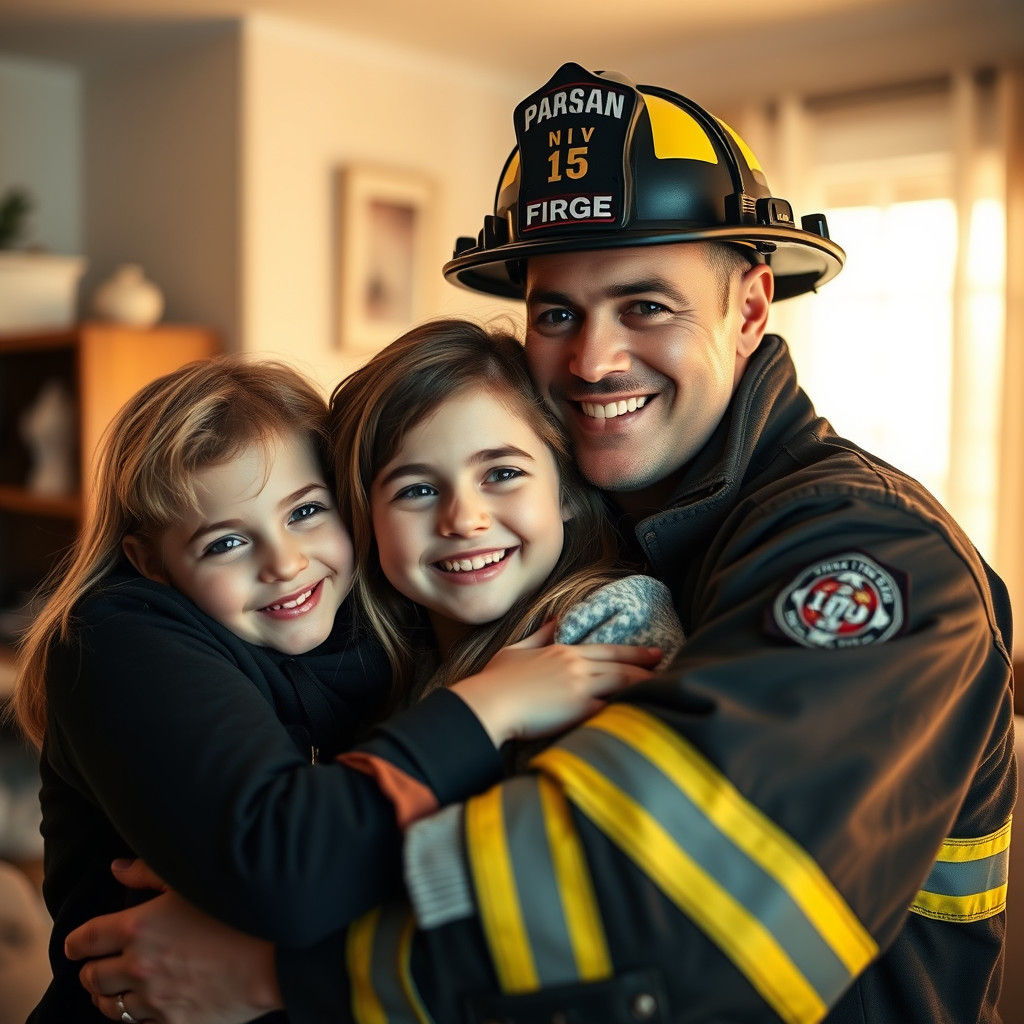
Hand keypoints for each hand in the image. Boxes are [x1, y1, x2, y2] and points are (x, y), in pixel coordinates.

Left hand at [65, 859, 281, 1023]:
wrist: (275, 954)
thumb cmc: (236, 909)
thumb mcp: (191, 880)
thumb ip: (148, 872)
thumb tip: (116, 869)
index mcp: (138, 927)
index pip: (85, 939)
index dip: (75, 943)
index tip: (75, 945)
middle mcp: (139, 966)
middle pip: (92, 977)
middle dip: (90, 970)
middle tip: (96, 965)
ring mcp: (155, 999)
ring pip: (110, 1007)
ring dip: (107, 997)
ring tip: (113, 991)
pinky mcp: (174, 1022)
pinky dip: (135, 1017)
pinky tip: (144, 1006)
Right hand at [451, 620, 659, 744]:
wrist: (489, 703)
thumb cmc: (496, 679)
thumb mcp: (517, 649)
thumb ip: (540, 635)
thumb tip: (555, 618)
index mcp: (563, 652)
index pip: (607, 650)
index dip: (633, 652)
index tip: (652, 653)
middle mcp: (576, 666)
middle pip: (620, 665)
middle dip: (645, 665)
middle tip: (666, 664)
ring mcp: (579, 686)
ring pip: (621, 683)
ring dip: (643, 684)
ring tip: (663, 687)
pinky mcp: (578, 709)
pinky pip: (611, 708)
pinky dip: (627, 708)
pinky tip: (643, 710)